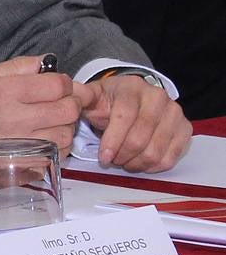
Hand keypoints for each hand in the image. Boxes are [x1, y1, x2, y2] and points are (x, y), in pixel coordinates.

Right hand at [0, 55, 81, 169]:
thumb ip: (17, 66)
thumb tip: (45, 63)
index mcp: (8, 92)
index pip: (57, 85)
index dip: (65, 83)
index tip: (59, 85)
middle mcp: (17, 119)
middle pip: (67, 110)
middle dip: (72, 103)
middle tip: (64, 102)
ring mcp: (21, 145)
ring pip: (65, 136)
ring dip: (66, 127)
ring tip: (54, 123)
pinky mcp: (21, 165)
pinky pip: (53, 157)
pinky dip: (56, 149)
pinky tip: (45, 142)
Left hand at [73, 74, 191, 171]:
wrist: (134, 98)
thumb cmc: (109, 101)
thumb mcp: (92, 96)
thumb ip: (79, 97)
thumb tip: (68, 96)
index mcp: (132, 88)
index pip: (124, 117)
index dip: (112, 140)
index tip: (103, 158)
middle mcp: (158, 98)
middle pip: (141, 137)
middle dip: (123, 155)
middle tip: (112, 161)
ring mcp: (174, 113)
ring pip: (156, 150)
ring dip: (136, 163)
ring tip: (124, 162)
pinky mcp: (185, 129)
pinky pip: (171, 157)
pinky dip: (153, 167)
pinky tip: (139, 164)